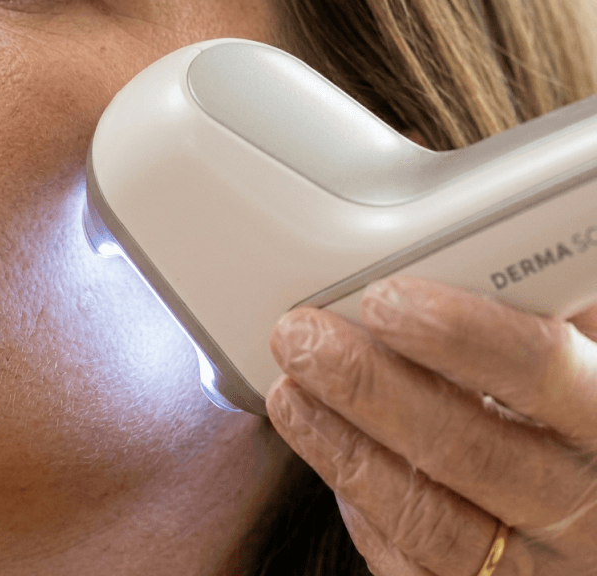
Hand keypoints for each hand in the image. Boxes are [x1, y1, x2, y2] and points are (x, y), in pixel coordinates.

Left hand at [265, 276, 596, 575]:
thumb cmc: (581, 423)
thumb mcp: (587, 366)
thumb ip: (551, 319)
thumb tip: (473, 252)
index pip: (544, 373)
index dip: (462, 335)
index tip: (386, 298)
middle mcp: (584, 509)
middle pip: (469, 450)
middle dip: (371, 389)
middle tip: (302, 337)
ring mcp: (534, 566)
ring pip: (427, 516)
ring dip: (344, 447)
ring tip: (290, 388)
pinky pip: (409, 563)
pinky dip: (361, 506)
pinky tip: (326, 449)